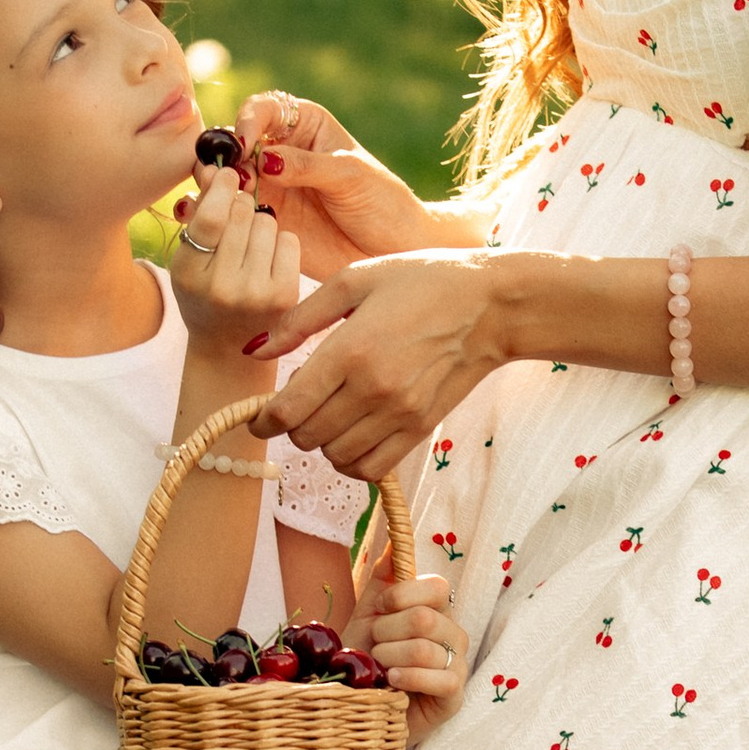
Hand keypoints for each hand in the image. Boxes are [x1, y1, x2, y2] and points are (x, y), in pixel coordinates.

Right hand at [167, 169, 298, 372]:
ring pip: (266, 221)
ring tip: (250, 246)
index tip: (228, 173)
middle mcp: (222, 287)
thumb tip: (212, 165)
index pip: (211, 217)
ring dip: (260, 224)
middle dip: (239, 206)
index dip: (221, 187)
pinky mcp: (285, 296)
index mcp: (189, 274)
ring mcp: (257, 293)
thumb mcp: (188, 260)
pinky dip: (280, 242)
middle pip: (241, 212)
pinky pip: (288, 240)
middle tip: (236, 219)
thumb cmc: (204, 294)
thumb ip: (198, 215)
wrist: (228, 350)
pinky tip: (269, 259)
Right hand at [237, 92, 480, 277]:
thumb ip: (306, 165)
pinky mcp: (264, 219)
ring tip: (224, 199)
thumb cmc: (381, 201)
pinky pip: (233, 212)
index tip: (245, 144)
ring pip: (228, 177)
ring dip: (218, 185)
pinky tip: (227, 220)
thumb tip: (262, 159)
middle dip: (227, 156)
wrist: (392, 248)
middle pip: (236, 142)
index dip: (248, 121)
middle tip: (229, 177)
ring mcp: (269, 185)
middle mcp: (279, 151)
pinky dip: (222, 214)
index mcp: (303, 125)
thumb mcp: (349, 176)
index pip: (264, 109)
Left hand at [255, 251, 506, 485]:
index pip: (288, 409)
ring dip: (321, 443)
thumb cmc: (422, 282)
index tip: (259, 418)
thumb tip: (257, 350)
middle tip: (301, 404)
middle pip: (306, 436)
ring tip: (330, 416)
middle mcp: (373, 389)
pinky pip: (370, 468)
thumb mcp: (354, 281)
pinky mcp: (420, 429)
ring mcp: (399, 414)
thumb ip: (300, 318)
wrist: (491, 307)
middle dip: (292, 426)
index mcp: (350, 349)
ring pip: (334, 456)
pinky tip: (352, 437)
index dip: (262, 421)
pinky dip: (351, 461)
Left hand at [349, 571, 467, 732]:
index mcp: (437, 609)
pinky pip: (439, 679)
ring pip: (425, 650)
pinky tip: (392, 682)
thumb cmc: (366, 657)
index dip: (400, 596)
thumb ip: (384, 577)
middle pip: (424, 619)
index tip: (378, 610)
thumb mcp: (369, 613)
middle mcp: (454, 634)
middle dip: (386, 632)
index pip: (437, 587)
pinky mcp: (455, 696)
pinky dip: (408, 679)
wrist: (359, 702)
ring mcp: (458, 664)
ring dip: (389, 658)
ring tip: (379, 667)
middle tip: (374, 646)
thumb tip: (395, 542)